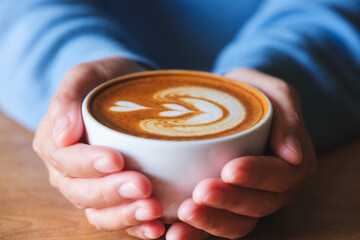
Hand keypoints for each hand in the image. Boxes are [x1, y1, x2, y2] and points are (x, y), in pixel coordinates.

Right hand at [33, 57, 165, 238]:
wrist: (129, 93)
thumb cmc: (106, 81)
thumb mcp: (87, 75)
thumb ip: (67, 98)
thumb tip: (62, 134)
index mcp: (55, 143)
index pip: (65, 160)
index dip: (88, 164)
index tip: (116, 159)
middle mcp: (69, 171)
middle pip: (82, 191)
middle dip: (112, 192)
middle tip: (143, 186)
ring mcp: (91, 187)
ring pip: (99, 213)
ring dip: (126, 215)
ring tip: (154, 210)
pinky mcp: (114, 198)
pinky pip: (119, 218)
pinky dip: (136, 226)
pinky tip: (156, 226)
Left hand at [165, 68, 317, 239]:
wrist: (223, 104)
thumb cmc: (249, 95)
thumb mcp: (271, 91)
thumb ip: (287, 115)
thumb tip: (293, 155)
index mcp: (290, 162)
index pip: (281, 176)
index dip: (258, 176)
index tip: (230, 170)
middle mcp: (273, 188)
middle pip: (259, 205)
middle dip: (230, 201)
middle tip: (201, 191)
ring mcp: (248, 201)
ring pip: (237, 223)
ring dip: (211, 222)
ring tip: (185, 214)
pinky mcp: (224, 207)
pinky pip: (214, 227)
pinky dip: (196, 234)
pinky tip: (174, 233)